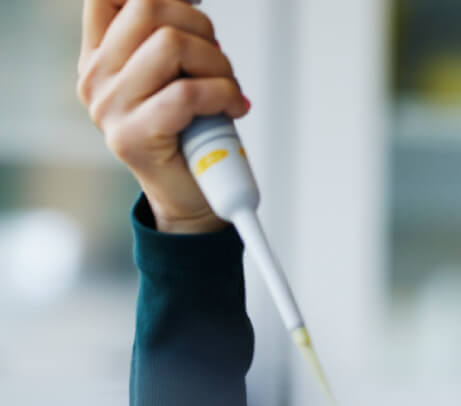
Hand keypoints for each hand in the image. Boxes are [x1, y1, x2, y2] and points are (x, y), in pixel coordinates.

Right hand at [76, 0, 250, 233]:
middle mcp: (96, 76)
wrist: (190, 200)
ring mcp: (110, 107)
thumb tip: (191, 2)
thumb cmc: (190, 134)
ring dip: (217, 64)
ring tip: (226, 90)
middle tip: (218, 62)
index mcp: (99, 55)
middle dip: (201, 27)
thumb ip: (170, 38)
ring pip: (172, 44)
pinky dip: (224, 94)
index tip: (194, 5)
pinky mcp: (134, 135)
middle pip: (149, 8)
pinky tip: (233, 108)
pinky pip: (188, 92)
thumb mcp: (176, 75)